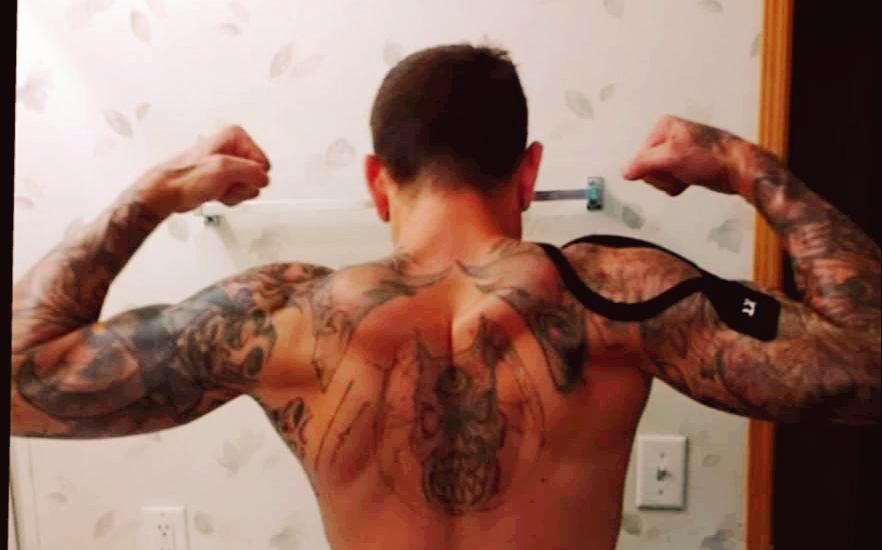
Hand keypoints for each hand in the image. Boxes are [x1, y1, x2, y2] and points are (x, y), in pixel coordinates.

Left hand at [140, 126, 271, 213]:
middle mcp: (232, 148)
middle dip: (242, 184)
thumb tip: (264, 178)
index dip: (250, 173)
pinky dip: (230, 197)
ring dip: (235, 192)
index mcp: (234, 137)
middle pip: (256, 175)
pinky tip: (216, 193)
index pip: (262, 162)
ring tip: (217, 187)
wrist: (168, 192)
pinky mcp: (225, 180)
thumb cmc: (185, 176)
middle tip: (224, 182)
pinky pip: (240, 193)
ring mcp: (229, 166)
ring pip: (249, 186)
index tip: (234, 175)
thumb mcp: (222, 169)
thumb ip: (250, 171)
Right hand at [621, 115, 743, 196]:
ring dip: (671, 181)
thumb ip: (643, 163)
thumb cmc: (714, 157)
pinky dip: (677, 184)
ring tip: (688, 173)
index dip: (652, 168)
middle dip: (662, 175)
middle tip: (680, 170)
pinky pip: (669, 180)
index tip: (668, 166)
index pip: (638, 157)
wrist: (739, 169)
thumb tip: (625, 171)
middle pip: (646, 167)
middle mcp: (669, 137)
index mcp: (663, 126)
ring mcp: (677, 151)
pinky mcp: (685, 164)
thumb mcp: (672, 157)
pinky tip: (690, 178)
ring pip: (657, 176)